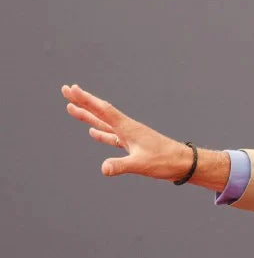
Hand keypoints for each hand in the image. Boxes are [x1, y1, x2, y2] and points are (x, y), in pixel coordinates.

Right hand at [61, 84, 192, 180]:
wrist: (184, 164)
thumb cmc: (166, 162)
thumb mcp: (141, 164)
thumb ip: (121, 165)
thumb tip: (103, 169)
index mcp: (128, 128)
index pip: (103, 110)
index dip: (86, 99)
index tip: (71, 88)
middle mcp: (127, 128)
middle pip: (100, 112)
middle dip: (82, 101)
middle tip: (65, 89)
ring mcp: (129, 136)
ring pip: (103, 123)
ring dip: (88, 116)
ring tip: (72, 108)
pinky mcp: (132, 145)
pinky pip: (111, 137)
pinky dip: (101, 133)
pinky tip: (92, 132)